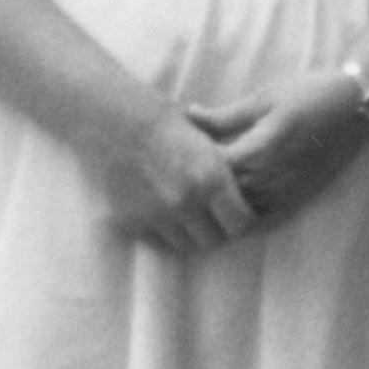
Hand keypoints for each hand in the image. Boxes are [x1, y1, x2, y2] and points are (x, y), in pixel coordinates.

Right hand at [83, 103, 259, 255]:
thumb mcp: (209, 146)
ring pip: (185, 245)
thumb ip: (227, 179)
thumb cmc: (170, 126)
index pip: (241, 223)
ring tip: (186, 214)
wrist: (119, 122)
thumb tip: (249, 202)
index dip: (242, 220)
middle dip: (217, 231)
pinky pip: (157, 242)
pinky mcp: (130, 223)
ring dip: (189, 234)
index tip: (237, 213)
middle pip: (214, 241)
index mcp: (211, 179)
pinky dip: (162, 233)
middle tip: (212, 217)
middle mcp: (186, 202)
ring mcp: (156, 216)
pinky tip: (162, 212)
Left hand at [197, 71, 368, 232]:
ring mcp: (285, 194)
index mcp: (260, 149)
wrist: (358, 108)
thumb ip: (224, 115)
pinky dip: (242, 219)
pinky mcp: (296, 201)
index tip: (177, 154)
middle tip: (183, 177)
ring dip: (219, 206)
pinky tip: (230, 209)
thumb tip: (187, 116)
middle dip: (200, 188)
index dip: (190, 165)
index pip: (211, 170)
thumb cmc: (311, 94)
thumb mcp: (265, 98)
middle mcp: (271, 179)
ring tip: (201, 194)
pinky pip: (262, 222)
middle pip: (220, 196)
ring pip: (238, 213)